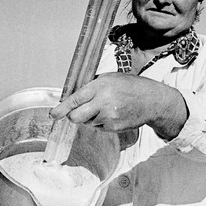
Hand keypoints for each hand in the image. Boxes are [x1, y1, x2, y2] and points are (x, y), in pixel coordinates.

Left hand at [50, 72, 187, 139]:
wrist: (151, 100)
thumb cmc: (130, 86)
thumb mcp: (110, 78)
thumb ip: (91, 86)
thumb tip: (73, 95)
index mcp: (100, 87)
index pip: (75, 99)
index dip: (62, 108)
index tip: (53, 114)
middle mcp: (103, 103)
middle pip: (76, 117)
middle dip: (72, 116)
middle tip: (76, 112)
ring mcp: (108, 117)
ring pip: (87, 123)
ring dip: (90, 118)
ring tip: (105, 108)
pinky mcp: (113, 128)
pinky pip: (98, 128)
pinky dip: (101, 123)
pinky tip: (113, 114)